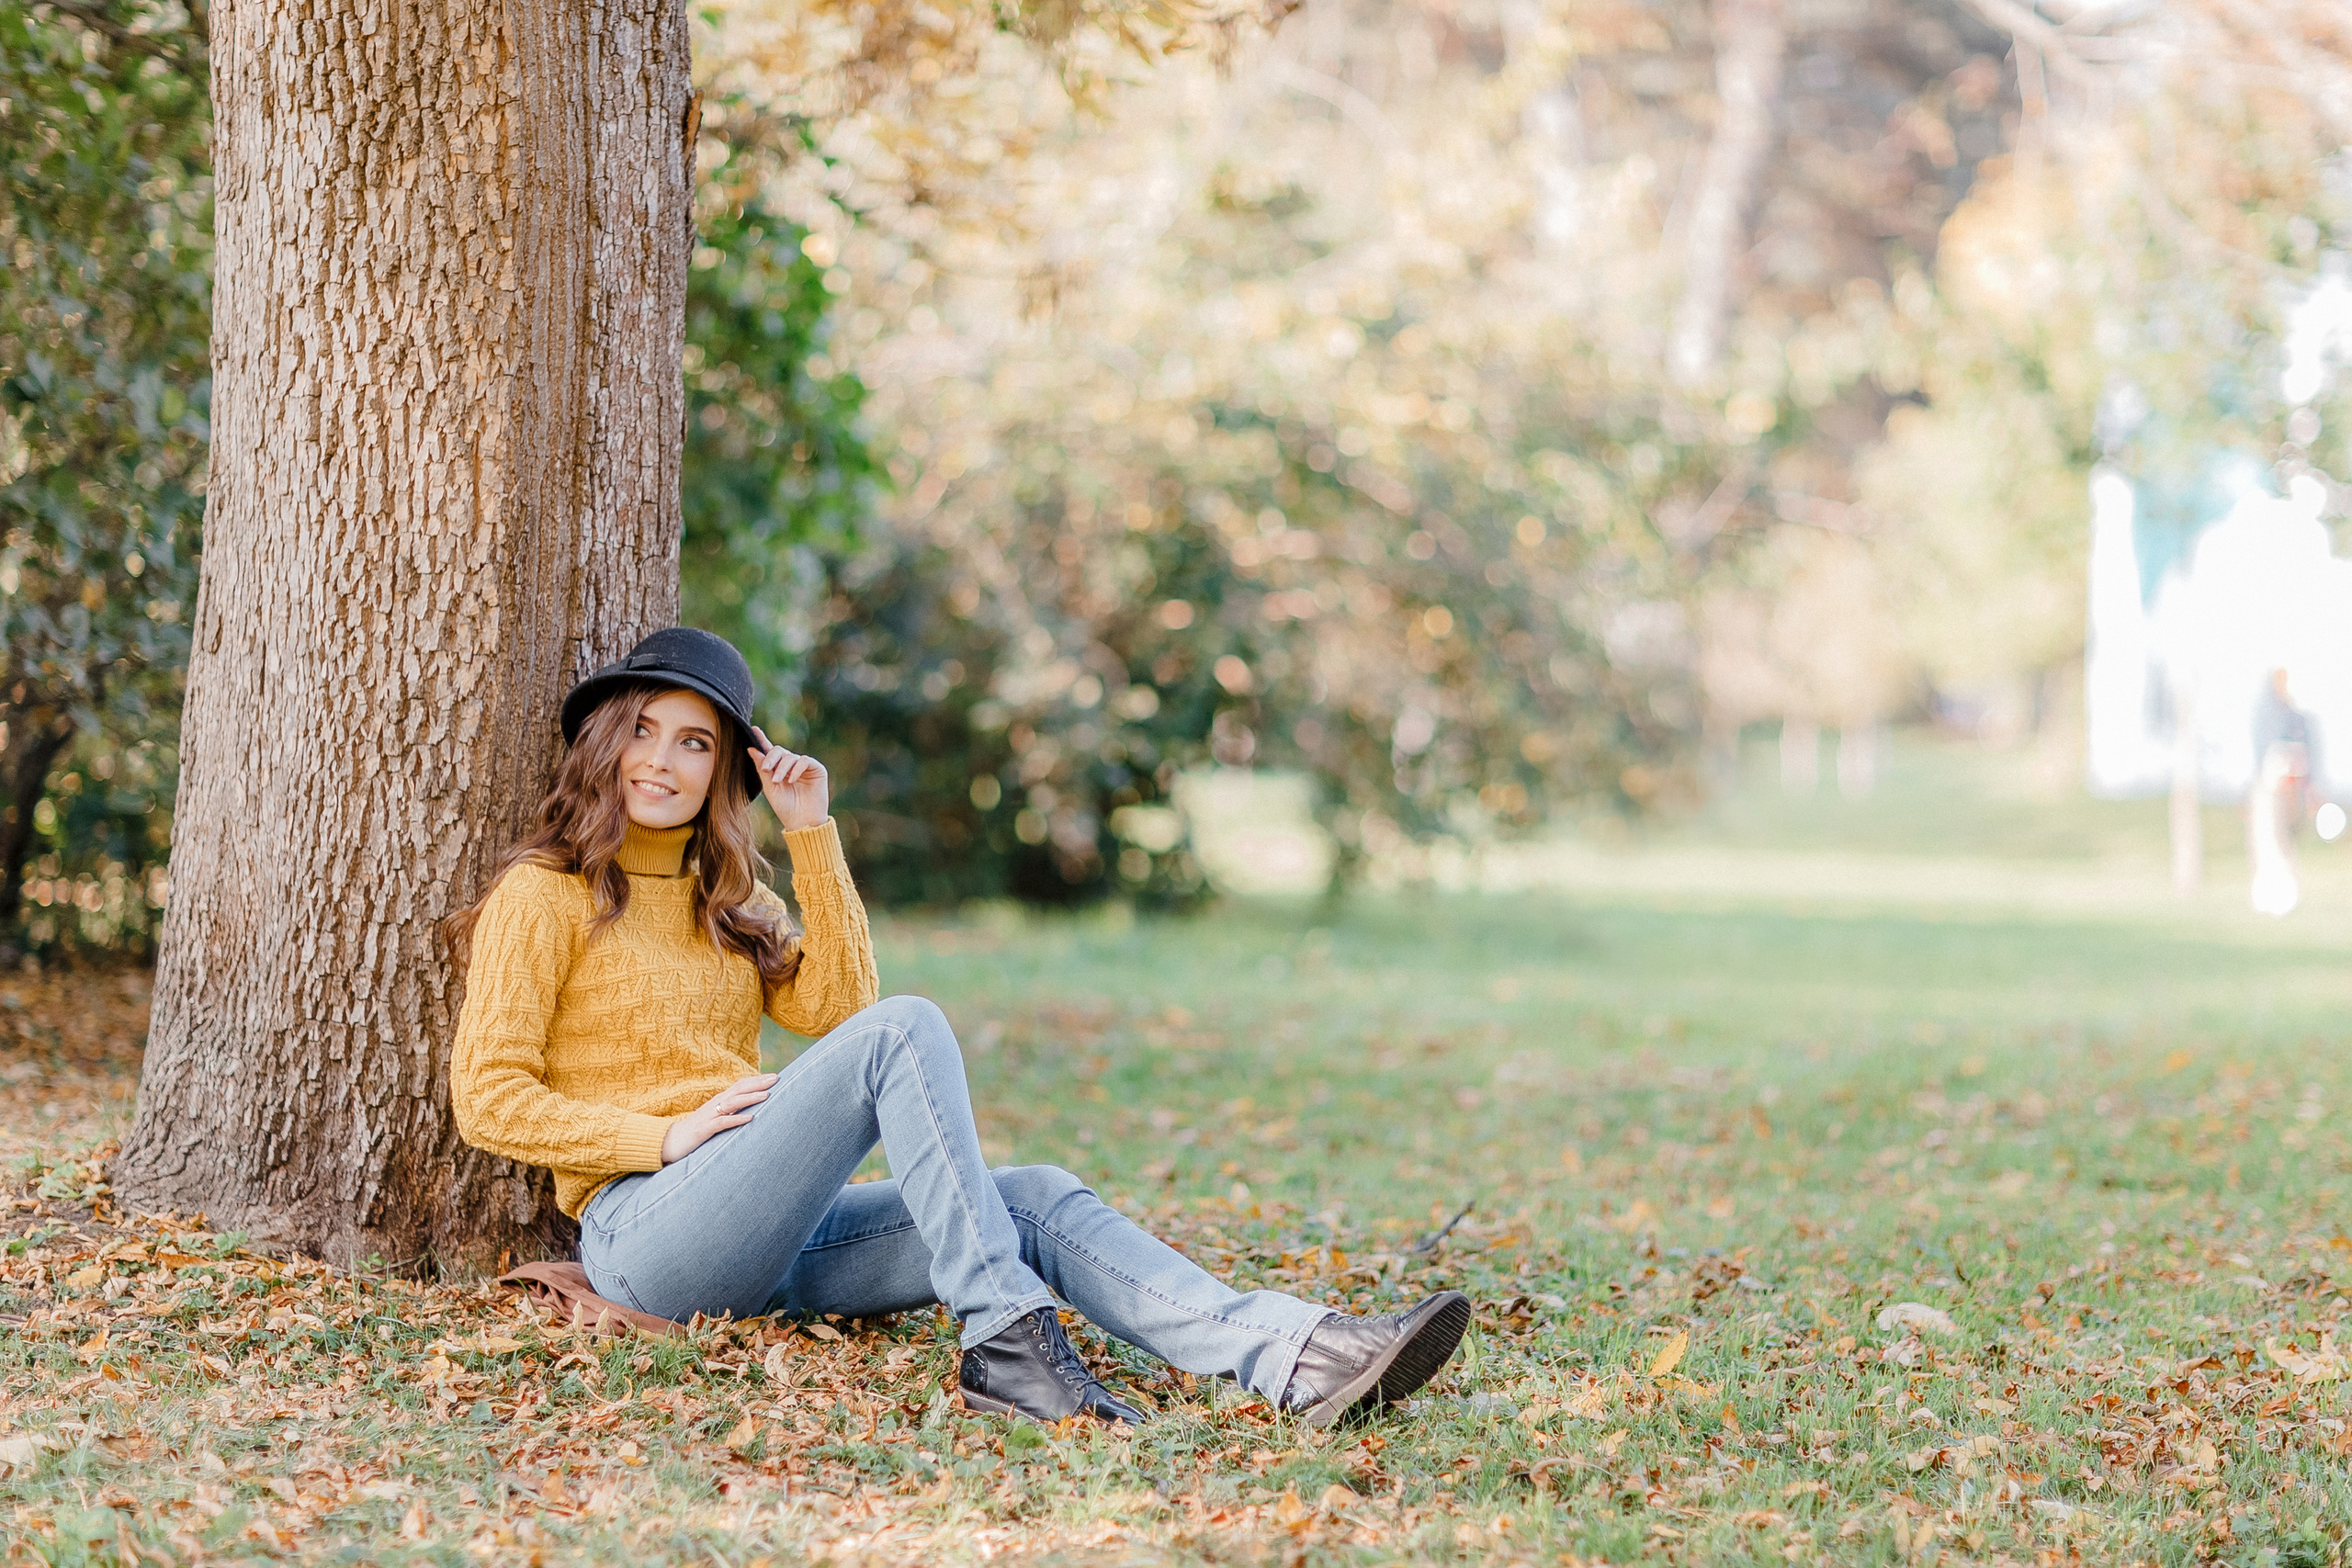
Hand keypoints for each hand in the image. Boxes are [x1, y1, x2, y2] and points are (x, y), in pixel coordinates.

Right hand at [660, 1073, 776, 1163]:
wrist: (668, 1142)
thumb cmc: (695, 1130)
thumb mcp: (715, 1117)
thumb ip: (730, 1111)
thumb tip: (750, 1109)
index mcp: (718, 1101)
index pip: (740, 1085)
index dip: (757, 1080)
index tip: (775, 1076)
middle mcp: (715, 1105)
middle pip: (738, 1089)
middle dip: (758, 1083)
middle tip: (777, 1078)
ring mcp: (708, 1116)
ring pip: (732, 1103)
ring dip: (750, 1098)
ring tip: (767, 1095)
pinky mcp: (703, 1130)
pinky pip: (721, 1123)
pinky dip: (736, 1119)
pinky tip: (750, 1118)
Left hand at [748, 726, 829, 831]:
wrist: (802, 822)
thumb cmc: (785, 808)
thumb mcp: (770, 788)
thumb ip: (762, 769)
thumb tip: (752, 749)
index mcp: (779, 770)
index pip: (770, 752)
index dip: (762, 740)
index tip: (753, 729)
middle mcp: (792, 766)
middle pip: (779, 751)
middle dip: (771, 758)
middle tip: (766, 769)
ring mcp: (805, 767)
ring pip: (790, 756)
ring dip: (782, 768)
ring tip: (777, 782)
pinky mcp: (817, 769)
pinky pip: (804, 760)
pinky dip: (796, 769)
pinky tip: (791, 780)